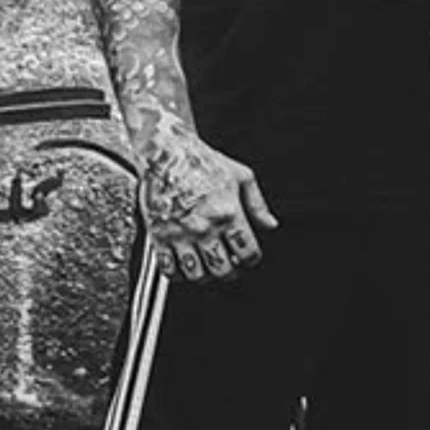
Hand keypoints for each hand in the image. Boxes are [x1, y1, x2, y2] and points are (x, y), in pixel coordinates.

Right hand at [139, 133, 277, 282]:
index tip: (248, 257)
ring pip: (196, 274)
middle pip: (223, 269)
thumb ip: (258, 205)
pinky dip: (178, 275)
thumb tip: (271, 225)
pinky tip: (185, 266)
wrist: (166, 153)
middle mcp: (205, 227)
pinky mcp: (159, 236)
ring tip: (209, 268)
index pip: (247, 252)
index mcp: (228, 212)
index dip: (251, 259)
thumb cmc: (203, 161)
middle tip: (230, 266)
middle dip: (231, 273)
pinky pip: (168, 269)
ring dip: (206, 276)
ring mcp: (180, 234)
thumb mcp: (242, 176)